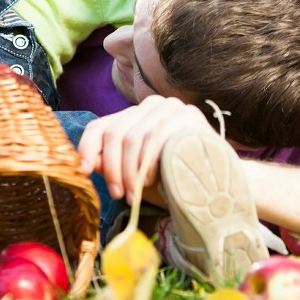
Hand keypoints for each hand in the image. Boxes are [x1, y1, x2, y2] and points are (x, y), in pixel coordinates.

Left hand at [78, 95, 215, 204]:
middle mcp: (152, 105)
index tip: (83, 172)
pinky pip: (155, 140)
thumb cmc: (172, 178)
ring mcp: (171, 107)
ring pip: (133, 138)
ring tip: (137, 193)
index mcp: (135, 115)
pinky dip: (147, 165)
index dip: (86, 148)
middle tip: (118, 194)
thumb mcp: (135, 173)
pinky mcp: (187, 115)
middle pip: (115, 133)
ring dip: (130, 172)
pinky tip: (151, 181)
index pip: (101, 126)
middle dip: (112, 168)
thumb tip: (86, 162)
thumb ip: (111, 164)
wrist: (216, 182)